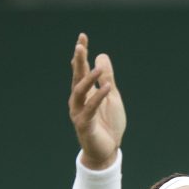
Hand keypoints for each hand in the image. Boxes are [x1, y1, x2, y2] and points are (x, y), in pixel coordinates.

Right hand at [68, 32, 126, 169]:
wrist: (107, 151)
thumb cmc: (108, 124)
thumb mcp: (112, 97)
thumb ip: (107, 78)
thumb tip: (101, 55)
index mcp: (85, 92)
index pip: (82, 69)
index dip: (82, 54)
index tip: (82, 37)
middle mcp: (78, 100)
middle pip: (77, 77)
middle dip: (78, 61)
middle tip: (80, 45)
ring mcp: (79, 112)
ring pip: (80, 92)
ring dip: (89, 79)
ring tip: (99, 68)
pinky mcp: (84, 125)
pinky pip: (90, 109)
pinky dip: (98, 98)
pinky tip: (107, 88)